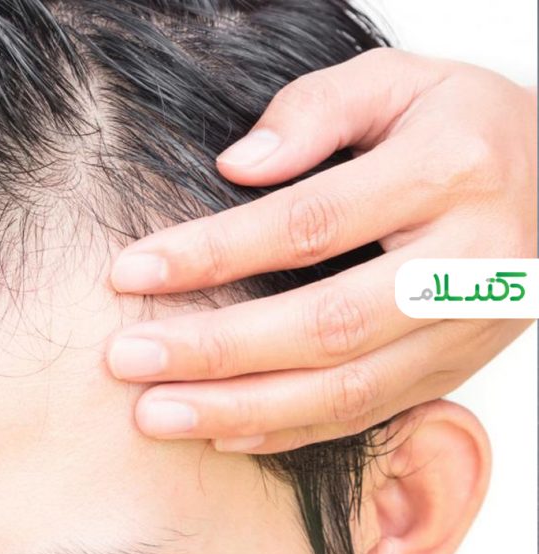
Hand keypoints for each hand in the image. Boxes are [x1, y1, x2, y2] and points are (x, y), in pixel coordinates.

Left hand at [106, 48, 536, 452]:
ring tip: (155, 414)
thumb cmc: (459, 122)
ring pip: (346, 389)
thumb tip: (237, 165)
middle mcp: (469, 264)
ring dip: (241, 408)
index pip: (309, 224)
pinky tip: (222, 431)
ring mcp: (469, 328)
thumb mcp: (395, 80)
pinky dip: (291, 431)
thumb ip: (314, 111)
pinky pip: (369, 414)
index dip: (214, 254)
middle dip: (216, 350)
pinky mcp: (456, 367)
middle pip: (325, 325)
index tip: (132, 272)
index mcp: (449, 174)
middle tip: (127, 360)